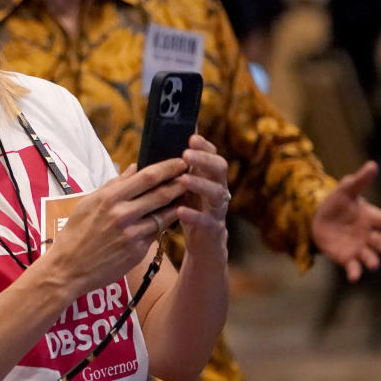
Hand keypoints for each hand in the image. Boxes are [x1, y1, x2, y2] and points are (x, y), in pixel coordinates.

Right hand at [45, 157, 187, 292]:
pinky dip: (163, 224)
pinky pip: (156, 233)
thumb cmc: (75, 234)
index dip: (168, 167)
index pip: (147, 177)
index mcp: (109, 199)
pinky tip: (169, 218)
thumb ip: (112, 185)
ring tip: (188, 195)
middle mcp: (123, 215)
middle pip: (161, 194)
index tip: (180, 160)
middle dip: (181, 183)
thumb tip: (133, 168)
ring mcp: (132, 234)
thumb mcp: (87, 204)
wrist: (68, 269)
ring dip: (178, 204)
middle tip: (194, 175)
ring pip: (165, 215)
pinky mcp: (137, 251)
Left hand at [174, 134, 230, 263]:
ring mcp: (218, 209)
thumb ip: (177, 168)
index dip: (204, 145)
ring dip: (201, 184)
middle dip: (204, 160)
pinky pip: (208, 221)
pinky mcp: (214, 228)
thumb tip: (161, 140)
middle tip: (186, 154)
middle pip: (219, 169)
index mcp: (209, 176)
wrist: (203, 244)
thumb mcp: (183, 186)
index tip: (191, 136)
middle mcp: (218, 189)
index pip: (212, 154)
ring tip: (184, 180)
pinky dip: (194, 215)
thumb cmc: (189, 208)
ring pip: (217, 193)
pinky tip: (181, 211)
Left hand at [312, 161, 380, 281]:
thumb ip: (359, 180)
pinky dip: (355, 273)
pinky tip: (353, 277)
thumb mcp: (346, 190)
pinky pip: (353, 267)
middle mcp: (369, 235)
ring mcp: (360, 247)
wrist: (317, 218)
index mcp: (372, 217)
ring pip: (371, 257)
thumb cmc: (337, 203)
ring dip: (373, 261)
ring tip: (372, 263)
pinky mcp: (347, 258)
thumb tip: (372, 165)